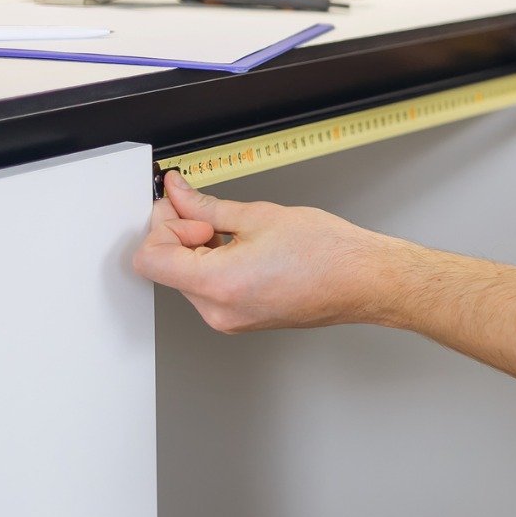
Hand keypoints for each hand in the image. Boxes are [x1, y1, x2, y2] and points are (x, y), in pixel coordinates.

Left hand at [133, 171, 402, 332]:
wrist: (364, 281)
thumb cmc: (328, 254)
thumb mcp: (259, 216)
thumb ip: (207, 206)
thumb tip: (179, 196)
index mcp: (219, 284)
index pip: (151, 257)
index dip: (163, 225)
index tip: (183, 208)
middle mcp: (219, 311)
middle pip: (167, 267)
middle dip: (180, 232)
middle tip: (207, 209)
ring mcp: (230, 320)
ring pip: (187, 277)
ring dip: (199, 248)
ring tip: (237, 230)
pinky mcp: (242, 320)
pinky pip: (210, 289)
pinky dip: (215, 264)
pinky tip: (243, 247)